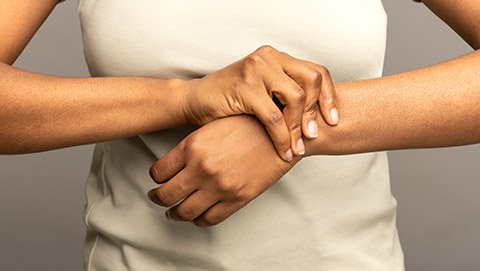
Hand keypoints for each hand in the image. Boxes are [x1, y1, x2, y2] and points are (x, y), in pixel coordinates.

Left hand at [148, 115, 298, 226]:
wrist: (281, 133)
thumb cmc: (249, 124)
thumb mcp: (213, 126)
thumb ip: (192, 146)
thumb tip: (175, 164)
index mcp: (193, 146)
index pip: (159, 171)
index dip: (155, 177)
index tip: (157, 179)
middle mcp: (202, 168)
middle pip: (166, 195)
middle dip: (157, 198)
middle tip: (156, 197)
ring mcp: (219, 186)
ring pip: (184, 212)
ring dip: (174, 214)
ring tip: (173, 212)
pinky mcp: (237, 199)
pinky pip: (209, 219)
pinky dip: (198, 220)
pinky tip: (197, 216)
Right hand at [182, 45, 337, 160]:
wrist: (195, 101)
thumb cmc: (230, 101)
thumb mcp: (264, 93)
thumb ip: (286, 97)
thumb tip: (318, 119)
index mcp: (277, 58)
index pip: (316, 71)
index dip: (329, 96)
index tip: (332, 120)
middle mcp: (269, 58)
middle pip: (312, 79)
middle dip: (316, 110)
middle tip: (313, 135)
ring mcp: (256, 69)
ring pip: (295, 97)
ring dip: (299, 127)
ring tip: (297, 147)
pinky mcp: (244, 86)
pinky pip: (274, 116)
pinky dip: (282, 137)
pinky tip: (283, 151)